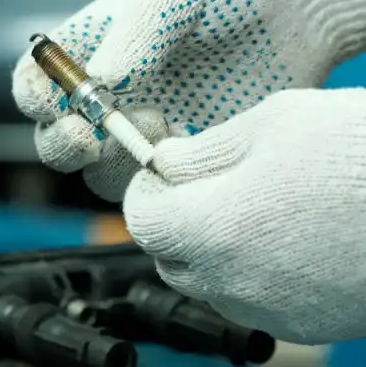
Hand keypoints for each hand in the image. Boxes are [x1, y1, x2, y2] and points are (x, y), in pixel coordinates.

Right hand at [12, 0, 365, 201]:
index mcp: (93, 50)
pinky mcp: (183, 154)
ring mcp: (146, 129)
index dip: (34, 99)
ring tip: (157, 123)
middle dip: (63, 145)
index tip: (54, 103)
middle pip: (57, 140)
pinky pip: (154, 184)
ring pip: (101, 172)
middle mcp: (111, 96)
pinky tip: (185, 144)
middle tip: (88, 136)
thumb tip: (102, 80)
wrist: (298, 6)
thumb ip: (136, 33)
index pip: (37, 84)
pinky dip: (158, 178)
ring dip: (114, 162)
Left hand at [124, 88, 365, 344]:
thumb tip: (166, 163)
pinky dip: (246, 270)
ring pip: (206, 281)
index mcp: (216, 229)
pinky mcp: (306, 324)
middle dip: (171, 218)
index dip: (144, 192)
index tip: (157, 173)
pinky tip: (280, 236)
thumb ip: (204, 150)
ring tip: (247, 205)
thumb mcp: (275, 124)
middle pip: (168, 255)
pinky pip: (249, 300)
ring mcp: (272, 311)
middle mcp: (236, 283)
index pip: (142, 220)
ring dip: (207, 246)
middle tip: (199, 183)